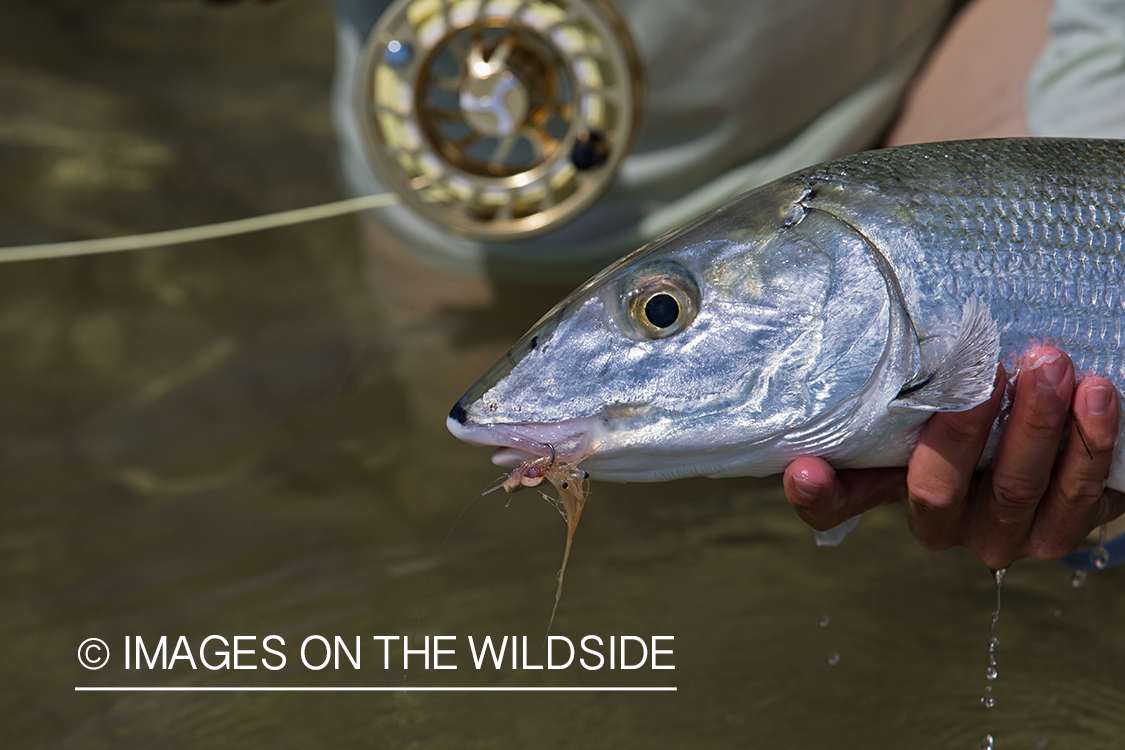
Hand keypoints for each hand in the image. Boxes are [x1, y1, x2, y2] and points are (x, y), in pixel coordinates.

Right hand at [783, 347, 1124, 568]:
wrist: (1063, 433)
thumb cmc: (984, 399)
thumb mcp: (938, 388)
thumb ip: (914, 372)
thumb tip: (888, 311)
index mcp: (889, 487)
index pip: (837, 503)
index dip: (817, 496)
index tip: (806, 470)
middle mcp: (938, 524)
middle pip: (936, 491)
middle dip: (964, 429)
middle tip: (989, 369)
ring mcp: (999, 535)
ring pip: (1013, 490)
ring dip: (1037, 425)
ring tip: (1052, 363)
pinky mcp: (1059, 533)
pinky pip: (1078, 495)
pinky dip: (1089, 441)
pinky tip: (1095, 394)